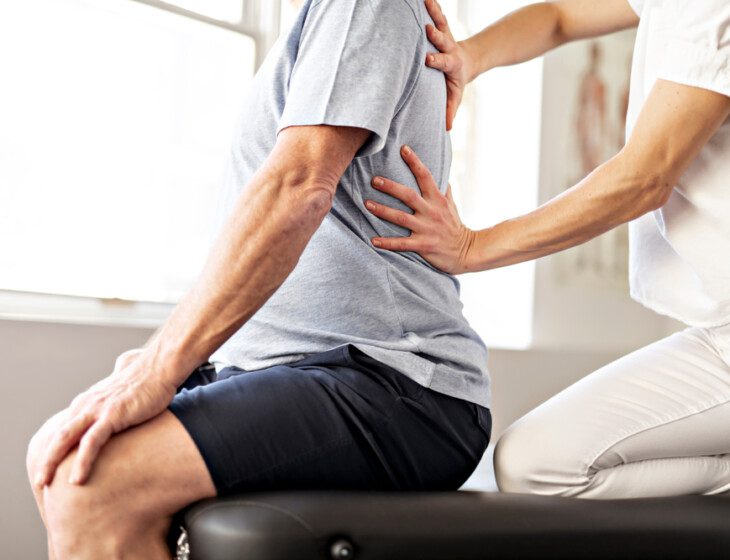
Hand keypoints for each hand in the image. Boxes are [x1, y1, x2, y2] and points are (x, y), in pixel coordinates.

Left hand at [34, 351, 176, 486]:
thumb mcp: (123, 393)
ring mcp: (98, 409)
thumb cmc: (148, 380)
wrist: (161, 367)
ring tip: (45, 483)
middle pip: (58, 435)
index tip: (52, 468)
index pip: (64, 429)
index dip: (55, 450)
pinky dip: (81, 461)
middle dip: (46, 459)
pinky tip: (77, 480)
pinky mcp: (112, 415)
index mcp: (88, 402)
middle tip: (39, 481)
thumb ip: (113, 399)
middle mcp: (86, 404)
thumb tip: (116, 402)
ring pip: (65, 438)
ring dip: (51, 462)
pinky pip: (91, 442)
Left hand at [366, 145, 474, 274]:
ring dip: (383, 211)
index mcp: (438, 199)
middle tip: (374, 180)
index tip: (403, 149)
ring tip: (367, 204)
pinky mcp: (423, 245)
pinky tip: (373, 240)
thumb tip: (441, 170)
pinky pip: (402, 244)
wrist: (466, 251)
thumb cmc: (454, 226)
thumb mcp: (451, 205)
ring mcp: (427, 229)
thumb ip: (443, 189)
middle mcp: (431, 212)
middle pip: (408, 195)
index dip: (415, 162)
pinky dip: (387, 242)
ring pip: (401, 218)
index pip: (426, 176)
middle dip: (390, 187)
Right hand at [424, 0, 474, 129]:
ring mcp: (445, 34)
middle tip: (427, 29)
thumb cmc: (455, 81)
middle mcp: (448, 46)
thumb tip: (446, 129)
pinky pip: (436, 13)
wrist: (468, 60)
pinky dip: (430, 4)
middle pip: (442, 39)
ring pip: (440, 21)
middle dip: (435, 34)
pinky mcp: (441, 26)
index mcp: (451, 63)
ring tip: (426, 0)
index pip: (443, 61)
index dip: (437, 60)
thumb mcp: (455, 95)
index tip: (428, 59)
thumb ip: (450, 109)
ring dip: (433, 11)